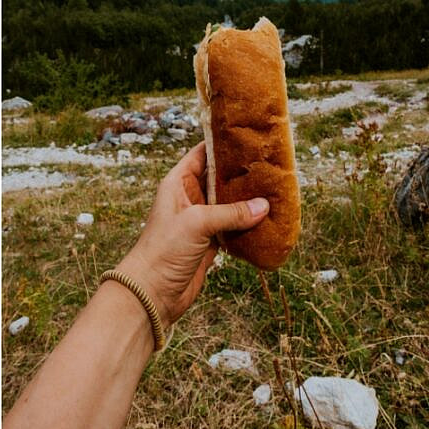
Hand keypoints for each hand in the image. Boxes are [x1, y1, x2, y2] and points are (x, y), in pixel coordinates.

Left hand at [115, 141, 268, 324]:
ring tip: (276, 189)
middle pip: (220, 179)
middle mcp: (189, 198)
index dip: (223, 145)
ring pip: (230, 204)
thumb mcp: (197, 223)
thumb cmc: (163, 249)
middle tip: (271, 164)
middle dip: (243, 173)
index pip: (202, 154)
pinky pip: (234, 227)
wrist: (152, 292)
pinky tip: (269, 220)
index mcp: (178, 183)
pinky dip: (249, 224)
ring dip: (249, 201)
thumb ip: (231, 212)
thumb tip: (264, 205)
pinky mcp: (210, 242)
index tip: (248, 137)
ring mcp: (200, 221)